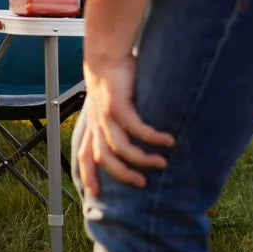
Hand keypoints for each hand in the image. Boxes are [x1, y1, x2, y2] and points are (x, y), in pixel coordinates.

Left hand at [76, 55, 174, 195]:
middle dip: (121, 174)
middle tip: (142, 183)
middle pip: (103, 158)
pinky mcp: (117, 105)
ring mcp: (104, 116)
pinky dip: (152, 137)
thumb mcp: (112, 107)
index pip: (84, 155)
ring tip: (161, 163)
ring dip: (141, 158)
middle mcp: (96, 124)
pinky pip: (136, 128)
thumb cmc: (113, 82)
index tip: (94, 195)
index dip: (87, 175)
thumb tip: (135, 138)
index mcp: (93, 126)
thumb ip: (119, 124)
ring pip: (120, 147)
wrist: (105, 56)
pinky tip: (168, 140)